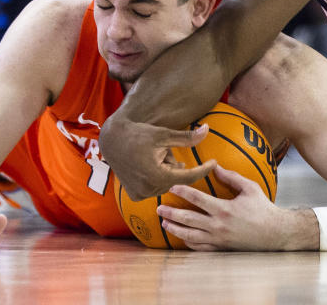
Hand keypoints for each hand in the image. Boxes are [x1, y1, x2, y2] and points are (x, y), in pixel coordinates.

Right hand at [100, 116, 216, 200]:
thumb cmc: (139, 134)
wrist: (112, 139)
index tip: (215, 163)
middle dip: (173, 164)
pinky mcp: (134, 196)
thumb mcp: (164, 134)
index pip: (188, 176)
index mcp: (157, 176)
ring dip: (165, 171)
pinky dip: (156, 177)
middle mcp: (148, 189)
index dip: (203, 169)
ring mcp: (139, 194)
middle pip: (175, 178)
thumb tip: (208, 130)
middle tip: (160, 151)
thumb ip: (187, 138)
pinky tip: (147, 164)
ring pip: (165, 183)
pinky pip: (155, 187)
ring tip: (151, 156)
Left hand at [158, 165, 310, 250]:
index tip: (171, 186)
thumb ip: (232, 177)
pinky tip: (181, 237)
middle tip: (159, 208)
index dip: (183, 191)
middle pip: (188, 219)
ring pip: (190, 236)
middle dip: (171, 213)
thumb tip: (216, 166)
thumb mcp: (250, 188)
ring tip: (164, 223)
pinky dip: (188, 242)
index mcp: (225, 209)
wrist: (275, 233)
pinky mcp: (221, 249)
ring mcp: (218, 239)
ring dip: (175, 229)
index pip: (198, 199)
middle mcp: (219, 226)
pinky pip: (200, 247)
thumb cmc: (263, 208)